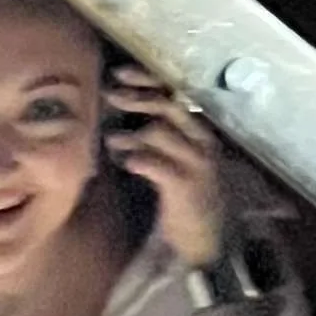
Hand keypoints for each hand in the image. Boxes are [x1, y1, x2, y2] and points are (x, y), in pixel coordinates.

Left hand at [105, 67, 223, 269]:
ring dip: (130, 134)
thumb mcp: (176, 161)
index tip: (120, 73)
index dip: (148, 80)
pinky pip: (154, 163)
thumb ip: (156, 136)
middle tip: (110, 94)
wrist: (204, 241)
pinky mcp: (185, 186)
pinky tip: (126, 162)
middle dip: (136, 97)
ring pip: (158, 131)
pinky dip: (136, 159)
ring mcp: (196, 164)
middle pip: (168, 105)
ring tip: (113, 141)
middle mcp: (202, 143)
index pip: (176, 94)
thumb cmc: (185, 200)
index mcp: (200, 133)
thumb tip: (122, 110)